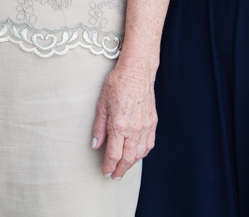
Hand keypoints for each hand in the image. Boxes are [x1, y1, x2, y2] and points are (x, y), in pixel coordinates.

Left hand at [91, 63, 156, 179]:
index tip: (105, 172)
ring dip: (131, 163)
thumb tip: (95, 145)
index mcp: (119, 125)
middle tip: (114, 176)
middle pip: (128, 159)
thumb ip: (99, 127)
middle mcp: (134, 129)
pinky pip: (149, 145)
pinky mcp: (153, 123)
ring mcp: (146, 127)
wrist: (137, 72)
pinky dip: (142, 153)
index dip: (108, 166)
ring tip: (123, 167)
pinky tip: (136, 154)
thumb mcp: (101, 104)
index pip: (114, 154)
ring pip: (140, 154)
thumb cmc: (116, 84)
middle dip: (120, 170)